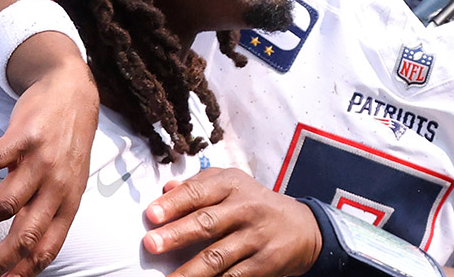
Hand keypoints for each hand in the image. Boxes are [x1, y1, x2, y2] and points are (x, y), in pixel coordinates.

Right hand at [0, 53, 99, 276]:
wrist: (73, 92)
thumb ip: (50, 211)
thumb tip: (26, 250)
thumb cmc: (67, 144)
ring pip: (3, 204)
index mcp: (69, 202)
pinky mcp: (24, 137)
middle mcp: (57, 186)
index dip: (24, 272)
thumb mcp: (69, 181)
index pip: (48, 247)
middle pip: (25, 234)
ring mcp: (42, 161)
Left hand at [143, 167, 321, 276]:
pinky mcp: (263, 264)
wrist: (302, 229)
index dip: (175, 203)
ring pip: (217, 256)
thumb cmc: (254, 203)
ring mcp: (255, 238)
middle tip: (151, 244)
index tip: (151, 214)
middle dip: (177, 234)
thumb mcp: (232, 184)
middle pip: (207, 222)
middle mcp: (246, 209)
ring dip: (189, 271)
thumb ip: (199, 185)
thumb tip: (165, 190)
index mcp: (233, 185)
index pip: (200, 191)